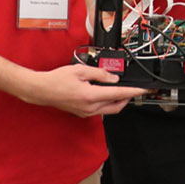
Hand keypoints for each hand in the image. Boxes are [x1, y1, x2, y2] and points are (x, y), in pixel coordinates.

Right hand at [19, 64, 147, 116]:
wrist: (41, 90)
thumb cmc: (56, 80)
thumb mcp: (80, 70)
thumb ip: (100, 73)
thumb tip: (113, 78)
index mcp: (90, 96)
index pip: (118, 94)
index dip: (133, 92)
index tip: (143, 90)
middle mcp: (89, 107)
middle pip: (117, 106)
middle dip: (128, 99)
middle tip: (133, 90)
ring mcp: (86, 112)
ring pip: (109, 110)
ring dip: (118, 101)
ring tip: (120, 90)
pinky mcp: (82, 113)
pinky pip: (101, 110)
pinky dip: (107, 103)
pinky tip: (106, 94)